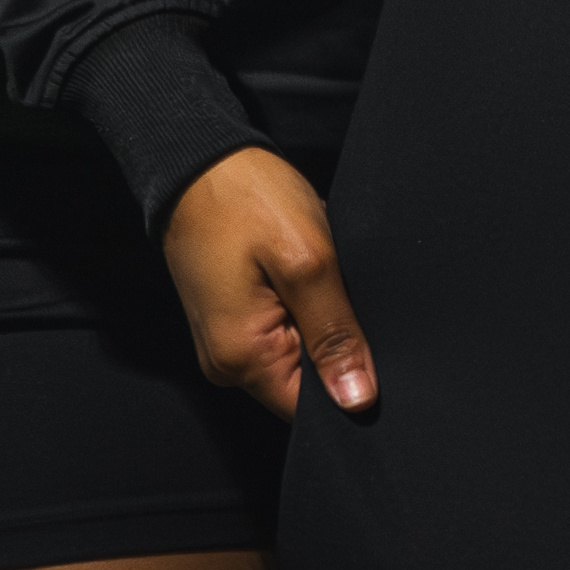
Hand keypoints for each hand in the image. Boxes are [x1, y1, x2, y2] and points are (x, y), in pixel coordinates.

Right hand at [159, 147, 378, 417]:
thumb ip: (334, 333)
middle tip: (341, 292)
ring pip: (296, 356)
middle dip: (334, 347)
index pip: (311, 409)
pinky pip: (281, 333)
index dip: (350, 384)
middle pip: (304, 385)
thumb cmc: (245, 199)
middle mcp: (227, 365)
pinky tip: (305, 277)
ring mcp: (226, 343)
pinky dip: (301, 309)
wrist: (198, 160)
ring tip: (320, 278)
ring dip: (318, 323)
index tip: (371, 344)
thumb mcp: (307, 261)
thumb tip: (357, 400)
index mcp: (241, 360)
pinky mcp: (232, 320)